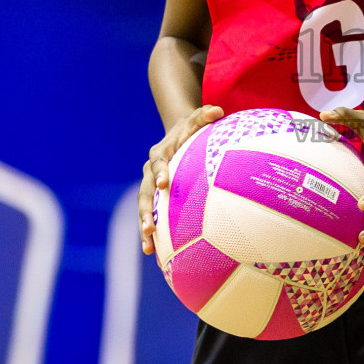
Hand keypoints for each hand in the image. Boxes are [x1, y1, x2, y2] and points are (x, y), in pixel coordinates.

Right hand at [141, 104, 223, 256]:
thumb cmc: (191, 128)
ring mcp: (151, 186)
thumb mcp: (197, 118)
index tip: (163, 184)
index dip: (159, 173)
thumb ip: (205, 114)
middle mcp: (151, 171)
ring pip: (145, 209)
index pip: (158, 164)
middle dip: (146, 211)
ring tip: (149, 248)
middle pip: (145, 193)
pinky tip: (157, 254)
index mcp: (160, 154)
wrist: (177, 133)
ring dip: (145, 228)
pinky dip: (153, 233)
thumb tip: (218, 109)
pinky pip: (153, 216)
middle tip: (149, 228)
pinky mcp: (156, 198)